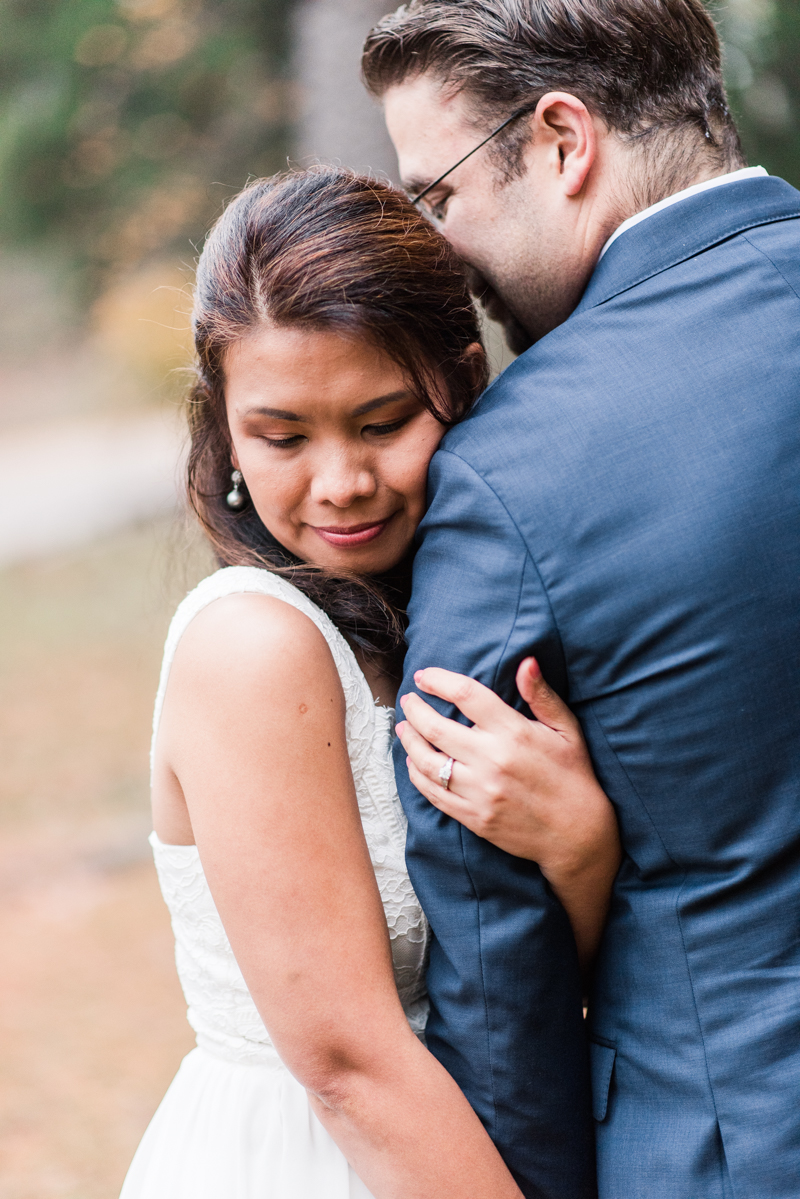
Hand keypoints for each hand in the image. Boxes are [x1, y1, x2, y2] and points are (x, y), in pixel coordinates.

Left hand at [397, 659, 620, 968]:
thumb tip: (526, 661)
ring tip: (403, 728)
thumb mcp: (566, 729)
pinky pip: (433, 793)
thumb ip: (541, 695)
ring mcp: (479, 792)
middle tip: (408, 700)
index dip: (439, 681)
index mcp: (514, 733)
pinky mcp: (473, 817)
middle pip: (435, 727)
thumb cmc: (573, 775)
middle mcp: (492, 761)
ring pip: (427, 761)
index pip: (466, 695)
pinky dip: (417, 775)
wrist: (578, 834)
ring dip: (408, 741)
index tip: (424, 676)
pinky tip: (414, 762)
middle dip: (415, 709)